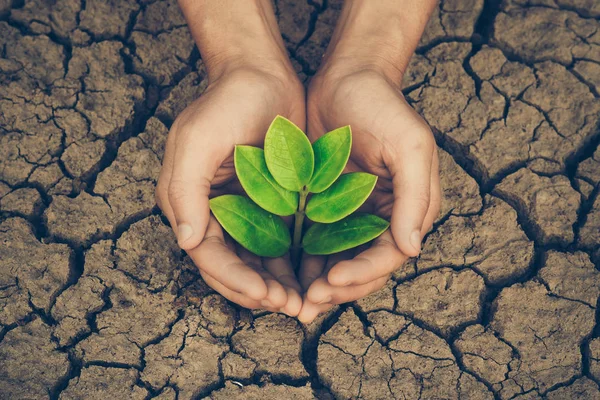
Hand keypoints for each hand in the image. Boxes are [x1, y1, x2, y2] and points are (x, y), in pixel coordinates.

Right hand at [156, 65, 304, 315]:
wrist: (261, 74)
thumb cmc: (226, 102)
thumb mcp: (197, 140)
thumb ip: (186, 191)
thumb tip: (187, 243)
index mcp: (189, 204)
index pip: (209, 257)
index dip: (235, 280)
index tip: (265, 296)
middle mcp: (214, 214)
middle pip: (233, 268)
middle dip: (259, 292)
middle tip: (292, 308)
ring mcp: (243, 211)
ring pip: (258, 262)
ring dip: (278, 286)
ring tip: (305, 302)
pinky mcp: (271, 205)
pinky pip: (280, 244)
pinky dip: (292, 263)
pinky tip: (312, 276)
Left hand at [298, 67, 440, 322]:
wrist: (346, 77)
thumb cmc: (382, 106)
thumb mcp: (409, 145)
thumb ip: (415, 197)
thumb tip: (412, 249)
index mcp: (408, 209)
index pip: (388, 256)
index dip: (362, 274)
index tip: (332, 281)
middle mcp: (381, 218)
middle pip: (362, 267)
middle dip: (336, 288)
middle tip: (307, 303)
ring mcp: (350, 214)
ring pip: (336, 261)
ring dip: (317, 284)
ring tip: (292, 302)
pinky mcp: (323, 206)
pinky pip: (312, 241)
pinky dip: (301, 261)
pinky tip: (281, 273)